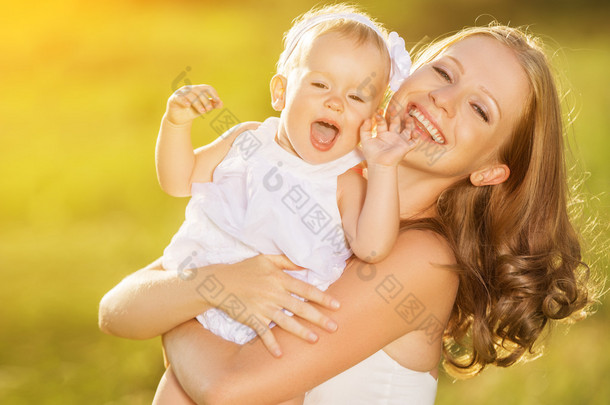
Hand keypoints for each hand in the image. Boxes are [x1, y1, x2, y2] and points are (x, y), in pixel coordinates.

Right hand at [166, 84, 223, 125]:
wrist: (180, 119)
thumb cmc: (192, 111)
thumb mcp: (204, 109)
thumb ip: (212, 106)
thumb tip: (221, 103)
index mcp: (198, 89)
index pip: (207, 87)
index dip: (213, 93)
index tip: (217, 100)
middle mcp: (189, 89)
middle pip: (200, 92)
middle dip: (206, 101)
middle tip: (209, 109)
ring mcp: (181, 93)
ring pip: (191, 95)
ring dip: (198, 103)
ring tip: (202, 111)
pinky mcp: (174, 98)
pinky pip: (180, 98)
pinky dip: (184, 101)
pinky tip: (188, 105)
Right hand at [206, 254, 340, 356]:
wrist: (220, 282)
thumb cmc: (244, 269)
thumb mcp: (266, 259)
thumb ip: (287, 261)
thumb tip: (306, 265)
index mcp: (279, 279)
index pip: (305, 289)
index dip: (322, 298)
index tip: (337, 305)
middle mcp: (274, 294)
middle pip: (300, 307)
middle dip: (318, 318)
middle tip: (334, 327)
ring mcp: (263, 307)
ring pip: (286, 321)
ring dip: (301, 332)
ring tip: (315, 340)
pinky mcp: (252, 318)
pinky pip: (263, 333)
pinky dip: (271, 344)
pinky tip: (280, 355)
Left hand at [360, 111, 417, 167]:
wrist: (379, 165)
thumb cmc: (372, 154)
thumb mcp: (366, 140)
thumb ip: (364, 129)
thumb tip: (367, 118)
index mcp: (383, 134)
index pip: (383, 122)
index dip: (381, 117)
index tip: (377, 112)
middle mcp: (392, 136)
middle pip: (396, 123)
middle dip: (395, 115)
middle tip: (393, 107)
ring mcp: (400, 141)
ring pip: (407, 129)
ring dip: (409, 123)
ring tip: (408, 116)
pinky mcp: (406, 147)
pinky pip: (414, 141)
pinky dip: (417, 136)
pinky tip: (415, 131)